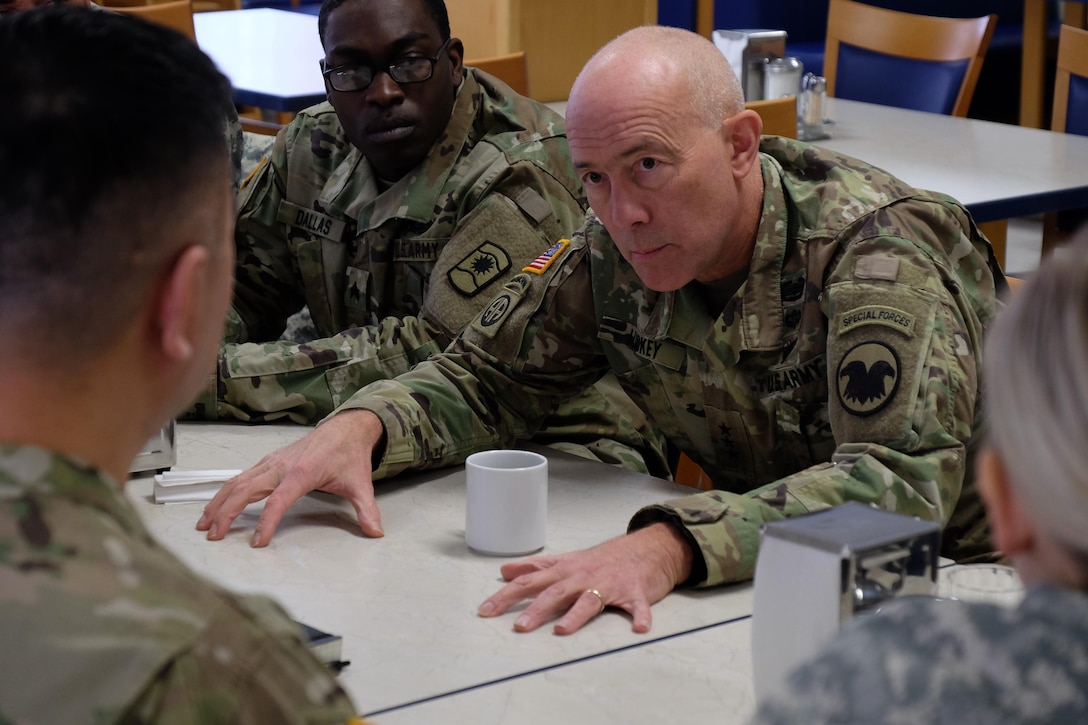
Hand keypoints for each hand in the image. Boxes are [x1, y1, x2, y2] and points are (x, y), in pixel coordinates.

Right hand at [196, 409, 385, 545]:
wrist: (347, 427)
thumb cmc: (350, 455)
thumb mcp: (361, 484)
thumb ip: (367, 510)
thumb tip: (376, 532)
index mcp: (302, 473)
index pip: (278, 501)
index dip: (267, 522)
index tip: (258, 542)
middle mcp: (281, 466)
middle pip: (246, 490)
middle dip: (227, 513)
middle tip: (214, 536)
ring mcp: (272, 462)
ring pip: (238, 482)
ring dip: (219, 502)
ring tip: (205, 524)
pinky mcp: (269, 462)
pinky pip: (241, 477)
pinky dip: (225, 491)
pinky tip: (216, 506)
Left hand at [476, 523, 692, 634]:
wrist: (646, 548)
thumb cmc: (603, 558)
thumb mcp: (567, 560)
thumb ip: (535, 568)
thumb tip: (504, 571)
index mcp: (565, 571)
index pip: (530, 582)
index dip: (506, 596)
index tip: (485, 611)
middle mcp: (583, 577)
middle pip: (556, 593)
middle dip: (536, 609)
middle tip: (519, 627)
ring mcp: (609, 585)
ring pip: (590, 601)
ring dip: (576, 616)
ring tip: (561, 630)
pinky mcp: (635, 593)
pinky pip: (637, 607)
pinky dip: (640, 616)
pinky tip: (640, 629)